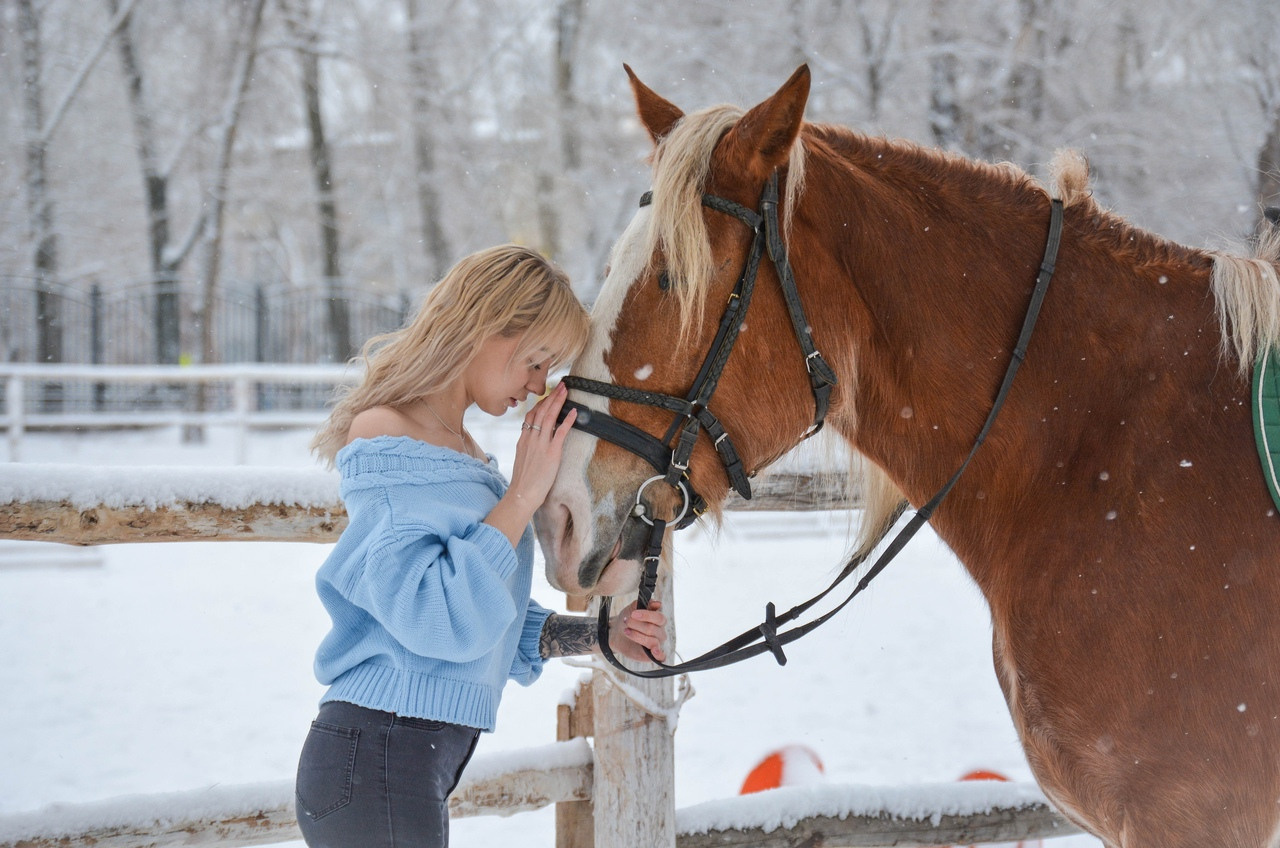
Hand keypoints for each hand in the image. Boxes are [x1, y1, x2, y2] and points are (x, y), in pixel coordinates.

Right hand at [507, 382, 575, 507]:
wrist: (522, 494)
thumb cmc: (523, 482)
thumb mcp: (522, 460)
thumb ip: (528, 448)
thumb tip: (534, 443)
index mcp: (523, 440)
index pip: (531, 415)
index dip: (540, 403)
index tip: (548, 395)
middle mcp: (531, 438)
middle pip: (540, 411)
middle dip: (551, 397)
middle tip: (560, 385)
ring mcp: (541, 445)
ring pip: (549, 417)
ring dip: (558, 402)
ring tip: (566, 391)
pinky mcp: (551, 453)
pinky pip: (560, 432)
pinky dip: (568, 420)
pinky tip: (575, 411)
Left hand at [607, 600, 666, 662]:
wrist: (616, 633)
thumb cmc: (627, 619)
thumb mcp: (632, 608)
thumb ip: (644, 604)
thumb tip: (658, 603)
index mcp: (659, 620)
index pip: (659, 617)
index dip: (646, 615)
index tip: (633, 614)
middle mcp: (660, 632)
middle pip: (652, 629)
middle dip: (637, 625)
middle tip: (626, 622)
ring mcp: (657, 644)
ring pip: (652, 641)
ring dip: (637, 636)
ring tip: (626, 631)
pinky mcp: (652, 655)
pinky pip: (661, 657)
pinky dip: (659, 654)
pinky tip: (653, 651)